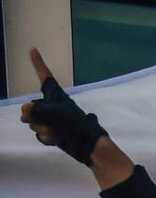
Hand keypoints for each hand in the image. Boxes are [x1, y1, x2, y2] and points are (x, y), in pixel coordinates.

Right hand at [19, 48, 107, 164]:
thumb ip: (34, 110)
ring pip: (33, 122)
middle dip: (36, 116)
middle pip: (31, 107)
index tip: (34, 50)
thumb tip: (25, 116)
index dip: (38, 63)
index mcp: (56, 95)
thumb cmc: (76, 125)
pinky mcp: (53, 133)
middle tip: (53, 123)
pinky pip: (39, 134)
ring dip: (44, 129)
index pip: (44, 76)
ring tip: (59, 132)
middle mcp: (52, 106)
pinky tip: (58, 140)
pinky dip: (47, 139)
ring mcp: (51, 120)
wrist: (88, 146)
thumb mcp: (54, 113)